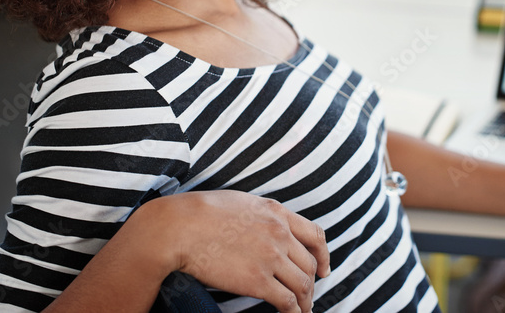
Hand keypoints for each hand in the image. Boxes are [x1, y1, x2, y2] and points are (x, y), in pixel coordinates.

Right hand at [164, 191, 330, 312]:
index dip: (324, 256)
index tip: (324, 270)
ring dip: (305, 301)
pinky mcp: (257, 280)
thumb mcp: (242, 203)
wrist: (180, 227)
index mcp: (277, 213)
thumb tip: (266, 228)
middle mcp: (280, 233)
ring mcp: (270, 257)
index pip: (315, 235)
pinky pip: (286, 301)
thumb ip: (261, 216)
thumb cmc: (201, 213)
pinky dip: (294, 312)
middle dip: (311, 284)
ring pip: (302, 284)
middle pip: (309, 264)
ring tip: (301, 311)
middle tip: (307, 297)